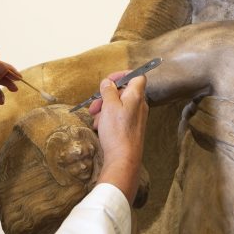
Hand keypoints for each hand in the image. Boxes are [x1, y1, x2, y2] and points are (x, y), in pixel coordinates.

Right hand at [90, 70, 148, 203]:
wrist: (123, 158)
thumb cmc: (117, 131)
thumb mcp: (109, 106)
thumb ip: (108, 91)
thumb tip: (108, 82)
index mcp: (136, 96)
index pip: (138, 76)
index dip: (123, 75)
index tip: (109, 80)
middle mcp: (139, 105)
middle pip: (123, 92)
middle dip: (106, 96)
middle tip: (94, 104)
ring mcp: (136, 117)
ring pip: (119, 106)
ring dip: (104, 109)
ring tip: (96, 119)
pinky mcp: (131, 128)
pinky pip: (119, 117)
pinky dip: (108, 119)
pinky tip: (100, 128)